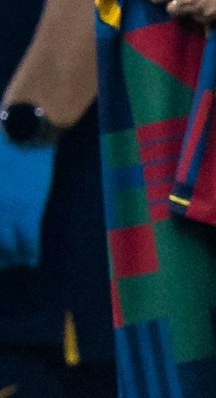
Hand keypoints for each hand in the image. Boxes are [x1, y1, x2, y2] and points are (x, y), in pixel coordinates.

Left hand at [0, 138, 55, 269]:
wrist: (21, 132)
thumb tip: (1, 210)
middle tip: (1, 265)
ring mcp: (5, 211)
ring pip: (5, 247)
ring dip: (10, 260)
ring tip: (15, 264)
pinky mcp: (28, 211)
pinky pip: (28, 241)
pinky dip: (30, 254)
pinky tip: (32, 261)